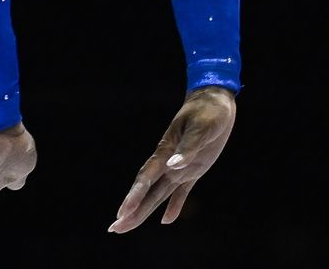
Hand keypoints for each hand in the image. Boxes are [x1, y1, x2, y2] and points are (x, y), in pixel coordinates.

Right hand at [110, 86, 235, 232]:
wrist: (214, 100)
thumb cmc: (208, 112)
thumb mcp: (200, 128)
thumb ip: (187, 149)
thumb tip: (173, 167)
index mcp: (166, 152)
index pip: (146, 179)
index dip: (134, 197)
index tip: (122, 213)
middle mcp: (168, 163)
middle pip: (146, 192)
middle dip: (131, 211)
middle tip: (114, 229)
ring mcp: (180, 167)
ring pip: (158, 195)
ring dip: (144, 211)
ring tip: (127, 226)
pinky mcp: (194, 170)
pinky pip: (181, 193)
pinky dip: (174, 207)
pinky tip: (166, 221)